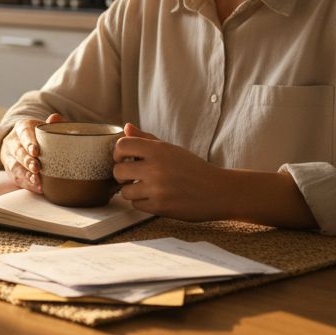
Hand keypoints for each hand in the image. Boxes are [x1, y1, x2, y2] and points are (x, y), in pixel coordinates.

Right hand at [0, 113, 62, 193]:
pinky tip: (38, 188)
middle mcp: (12, 141)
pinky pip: (16, 179)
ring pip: (14, 166)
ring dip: (25, 175)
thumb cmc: (39, 135)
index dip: (29, 142)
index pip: (24, 133)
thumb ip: (52, 124)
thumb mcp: (45, 126)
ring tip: (37, 181)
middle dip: (27, 160)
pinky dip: (27, 184)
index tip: (36, 151)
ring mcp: (9, 157)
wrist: (24, 142)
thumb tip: (55, 118)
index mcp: (21, 127)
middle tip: (36, 168)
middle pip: (18, 151)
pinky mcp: (10, 170)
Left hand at [111, 123, 231, 221]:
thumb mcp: (171, 149)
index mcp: (158, 150)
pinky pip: (135, 204)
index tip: (124, 158)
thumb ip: (146, 139)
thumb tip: (126, 127)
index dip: (118, 153)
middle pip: (118, 170)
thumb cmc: (193, 168)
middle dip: (122, 174)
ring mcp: (157, 189)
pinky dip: (141, 202)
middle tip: (131, 176)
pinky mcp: (159, 207)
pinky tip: (153, 197)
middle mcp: (155, 168)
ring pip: (125, 191)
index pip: (122, 145)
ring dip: (131, 190)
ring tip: (144, 188)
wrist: (218, 191)